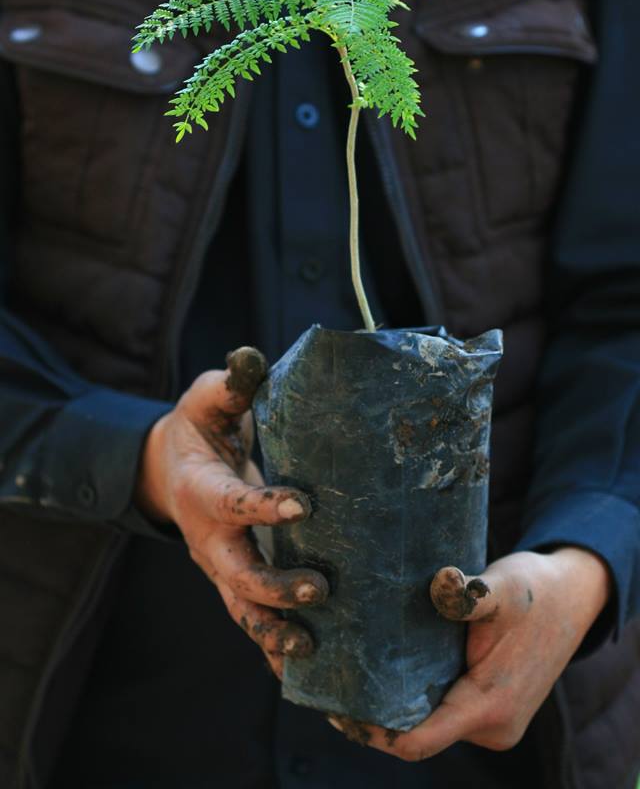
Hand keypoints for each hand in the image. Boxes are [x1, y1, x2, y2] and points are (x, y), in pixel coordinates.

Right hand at [137, 346, 327, 676]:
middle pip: (236, 574)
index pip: (233, 502)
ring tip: (311, 650)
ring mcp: (221, 567)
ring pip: (241, 610)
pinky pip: (251, 621)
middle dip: (275, 587)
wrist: (169, 471)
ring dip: (274, 632)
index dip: (264, 506)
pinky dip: (272, 649)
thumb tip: (253, 357)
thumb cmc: (198, 430)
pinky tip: (309, 672)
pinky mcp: (235, 582)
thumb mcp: (208, 401)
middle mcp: (208, 539)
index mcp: (202, 490)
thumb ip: (230, 384)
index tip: (302, 506)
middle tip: (319, 589)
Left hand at [329, 548, 610, 759]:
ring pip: (430, 723)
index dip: (375, 733)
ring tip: (352, 672)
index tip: (338, 706)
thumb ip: (470, 593)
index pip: (419, 741)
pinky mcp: (489, 707)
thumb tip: (440, 583)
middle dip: (375, 717)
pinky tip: (387, 668)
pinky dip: (415, 696)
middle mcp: (492, 725)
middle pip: (418, 736)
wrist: (573, 596)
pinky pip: (443, 711)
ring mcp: (493, 721)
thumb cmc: (535, 590)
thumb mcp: (502, 586)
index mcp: (490, 705)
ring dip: (395, 704)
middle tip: (333, 682)